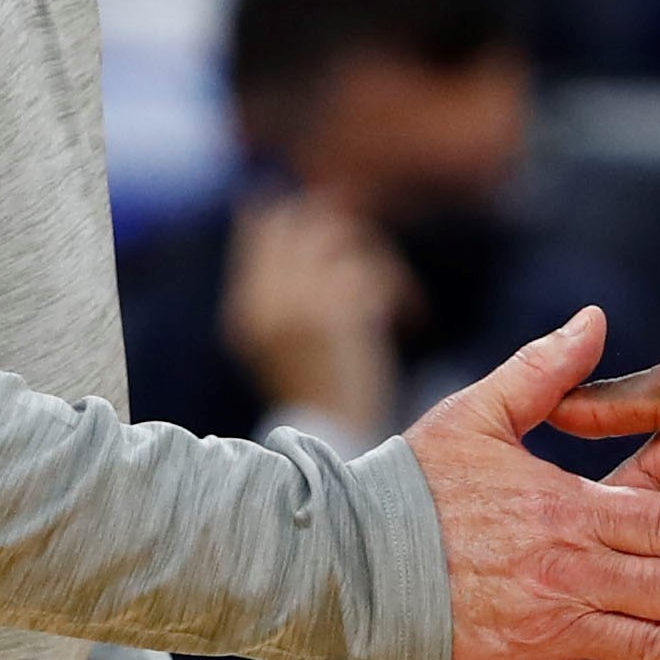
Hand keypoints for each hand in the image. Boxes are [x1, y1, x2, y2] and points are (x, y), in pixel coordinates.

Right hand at [224, 192, 408, 439]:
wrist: (338, 446)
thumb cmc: (325, 394)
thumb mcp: (292, 338)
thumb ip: (292, 286)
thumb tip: (302, 222)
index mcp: (246, 306)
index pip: (267, 222)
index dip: (311, 213)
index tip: (349, 227)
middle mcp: (263, 299)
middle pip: (305, 218)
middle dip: (350, 226)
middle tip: (380, 250)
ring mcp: (296, 304)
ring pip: (344, 237)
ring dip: (381, 261)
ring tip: (402, 298)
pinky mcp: (337, 315)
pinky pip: (372, 272)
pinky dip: (401, 291)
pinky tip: (413, 320)